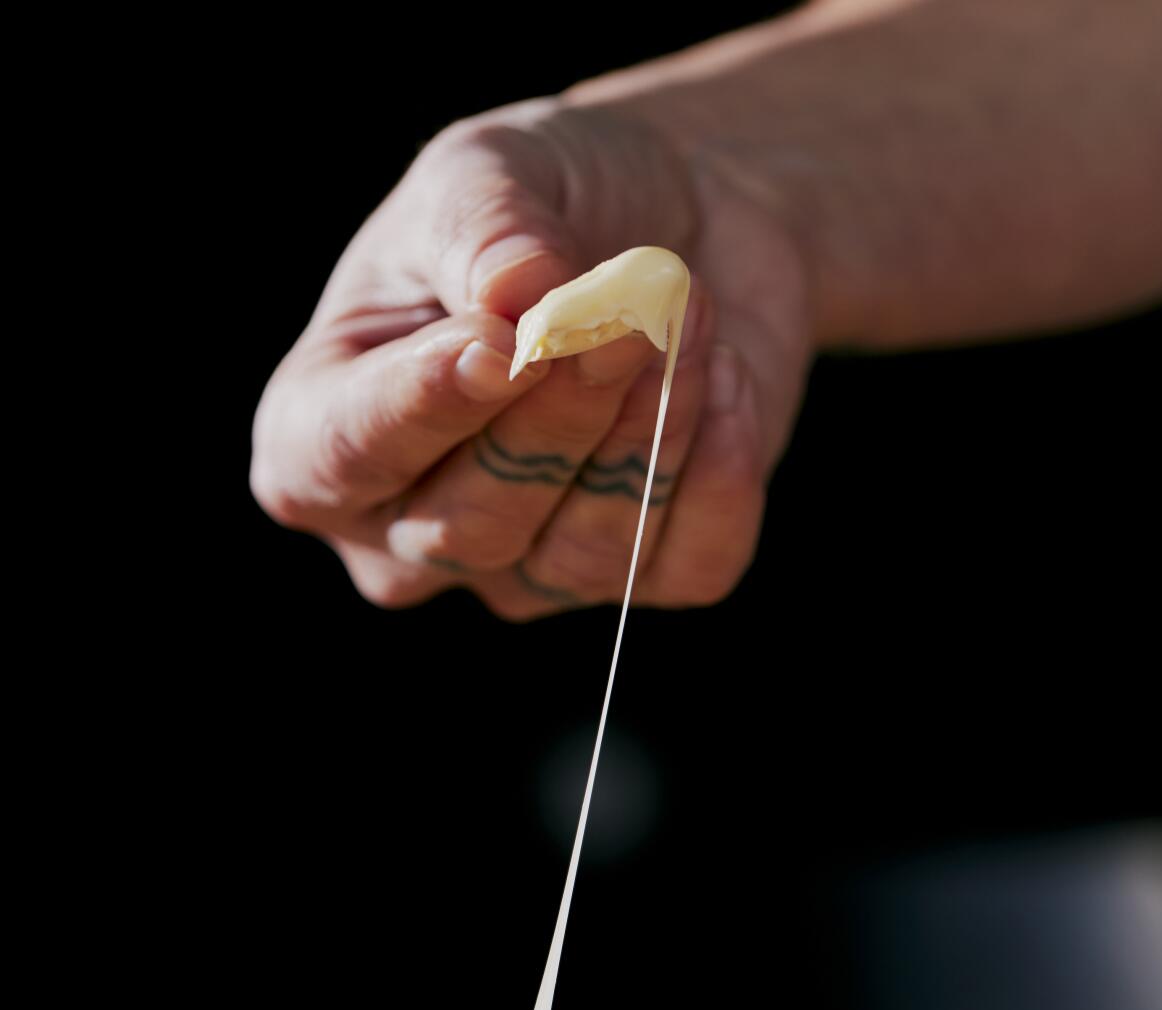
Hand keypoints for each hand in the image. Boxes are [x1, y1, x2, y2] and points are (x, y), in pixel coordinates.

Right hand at [251, 99, 811, 616]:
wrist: (677, 224)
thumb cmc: (549, 199)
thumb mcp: (491, 171)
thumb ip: (486, 230)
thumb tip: (519, 299)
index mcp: (320, 431)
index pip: (337, 461)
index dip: (419, 410)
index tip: (501, 343)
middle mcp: (408, 532)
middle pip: (471, 525)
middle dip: (560, 412)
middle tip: (628, 311)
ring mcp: (524, 573)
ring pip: (583, 553)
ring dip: (653, 426)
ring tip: (689, 309)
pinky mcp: (644, 576)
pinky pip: (686, 564)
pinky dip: (723, 470)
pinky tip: (730, 376)